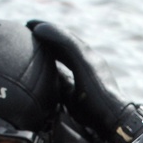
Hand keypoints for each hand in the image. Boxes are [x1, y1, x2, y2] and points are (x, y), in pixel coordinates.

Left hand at [28, 19, 142, 142]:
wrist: (114, 118)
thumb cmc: (94, 113)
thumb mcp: (72, 97)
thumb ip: (61, 85)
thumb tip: (46, 81)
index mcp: (86, 67)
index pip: (66, 50)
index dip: (50, 43)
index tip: (34, 39)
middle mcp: (90, 58)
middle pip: (65, 39)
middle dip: (48, 32)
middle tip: (29, 25)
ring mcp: (89, 58)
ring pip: (65, 37)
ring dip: (47, 28)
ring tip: (30, 24)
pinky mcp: (87, 60)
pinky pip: (66, 42)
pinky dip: (52, 34)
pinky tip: (37, 29)